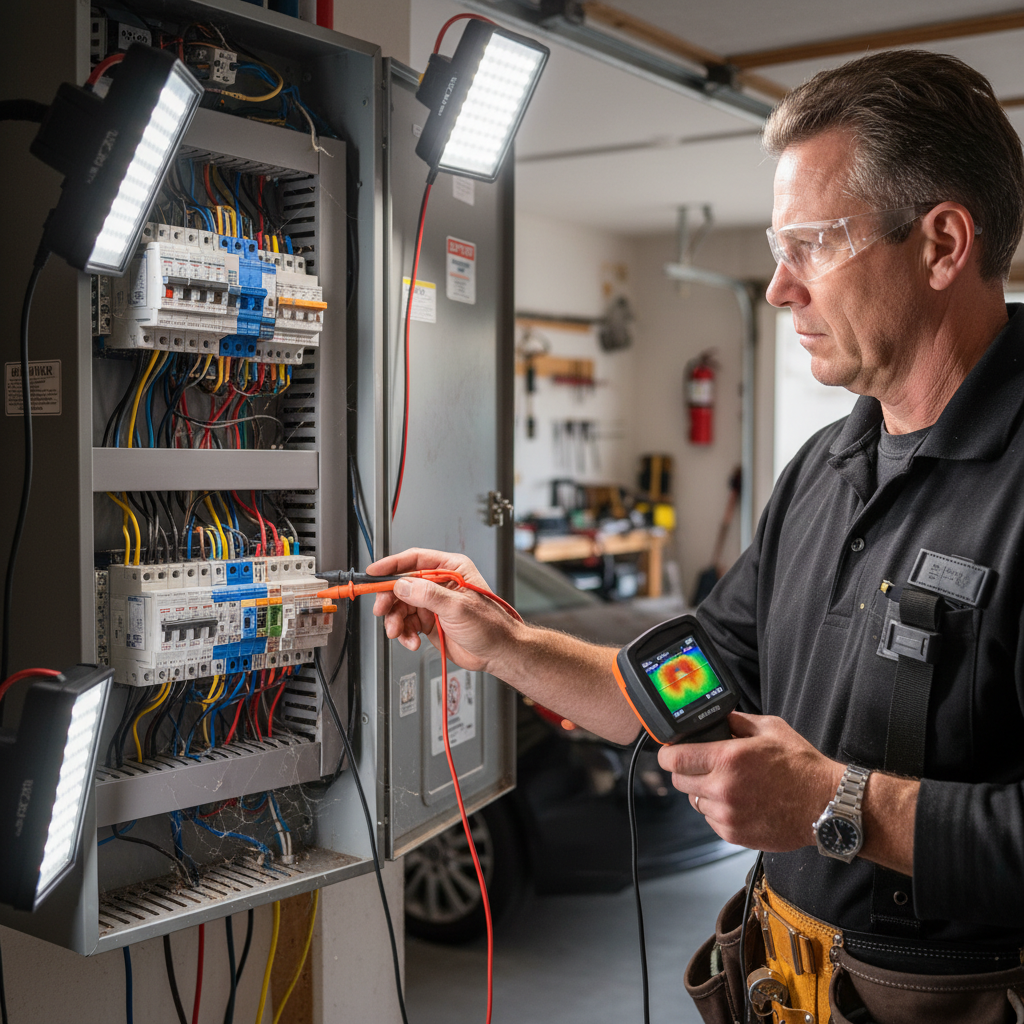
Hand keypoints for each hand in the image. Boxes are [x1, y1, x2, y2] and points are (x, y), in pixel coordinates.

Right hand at [368, 548, 519, 672]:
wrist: (498, 653)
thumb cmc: (491, 626)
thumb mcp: (458, 606)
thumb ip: (428, 594)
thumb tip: (402, 585)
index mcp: (451, 569)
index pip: (415, 559)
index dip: (392, 565)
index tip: (374, 573)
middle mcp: (439, 584)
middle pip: (402, 584)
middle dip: (389, 598)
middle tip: (381, 610)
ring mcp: (433, 603)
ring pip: (401, 606)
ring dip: (396, 620)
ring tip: (399, 632)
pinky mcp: (429, 621)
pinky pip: (407, 623)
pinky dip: (405, 633)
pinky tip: (412, 640)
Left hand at [657, 712, 842, 851]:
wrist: (827, 805)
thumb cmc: (802, 767)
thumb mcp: (769, 728)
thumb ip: (736, 721)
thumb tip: (715, 717)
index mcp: (727, 759)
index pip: (673, 759)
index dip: (668, 753)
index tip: (671, 751)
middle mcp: (723, 789)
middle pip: (679, 780)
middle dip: (686, 770)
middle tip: (704, 764)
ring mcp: (728, 814)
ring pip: (694, 801)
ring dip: (703, 791)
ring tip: (729, 783)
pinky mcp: (734, 834)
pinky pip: (710, 819)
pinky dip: (718, 810)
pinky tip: (739, 800)